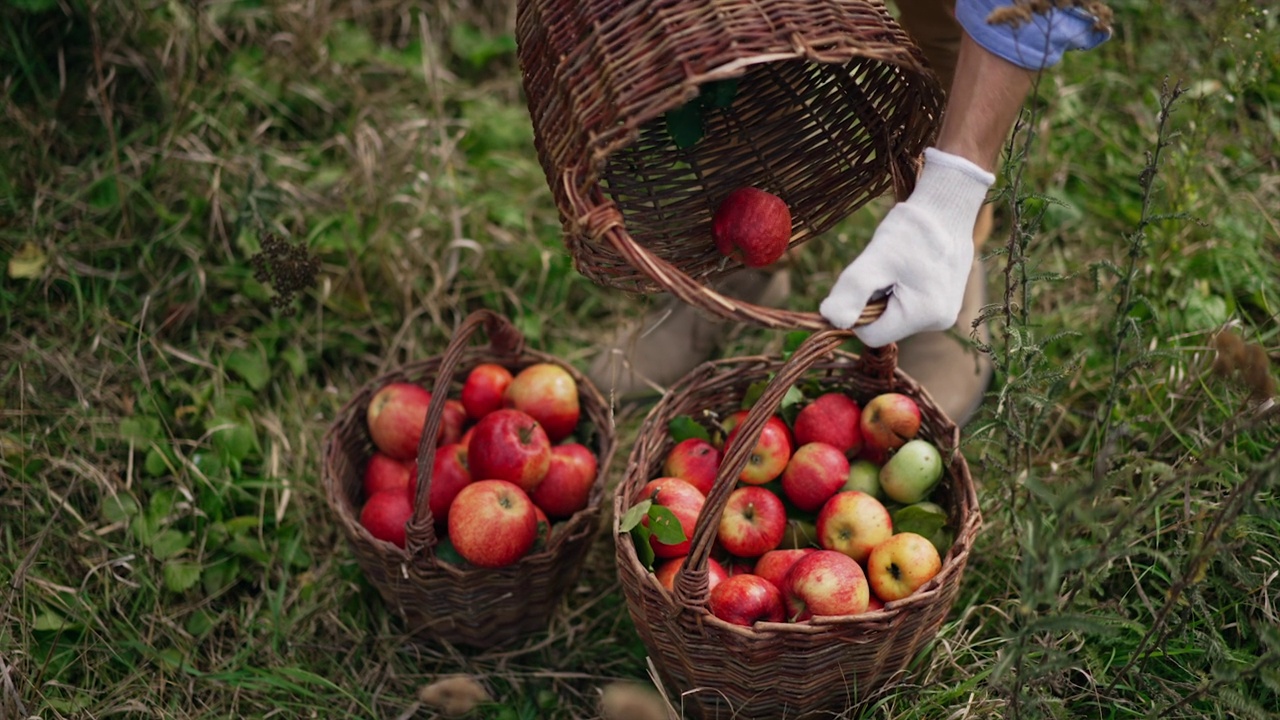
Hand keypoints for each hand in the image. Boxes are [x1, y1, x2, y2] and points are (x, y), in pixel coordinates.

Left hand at [819, 148, 993, 346]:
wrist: (948, 207)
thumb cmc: (912, 230)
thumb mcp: (876, 259)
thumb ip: (851, 291)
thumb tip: (830, 318)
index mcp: (924, 316)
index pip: (872, 335)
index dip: (856, 312)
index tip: (862, 280)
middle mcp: (939, 322)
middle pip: (885, 325)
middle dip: (874, 299)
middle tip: (884, 267)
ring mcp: (945, 313)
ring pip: (896, 315)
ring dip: (887, 293)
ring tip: (900, 264)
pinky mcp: (946, 302)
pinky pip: (910, 306)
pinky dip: (901, 289)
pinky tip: (911, 267)